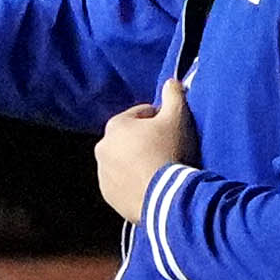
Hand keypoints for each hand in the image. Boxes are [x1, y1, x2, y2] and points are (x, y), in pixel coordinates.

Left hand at [95, 79, 193, 222]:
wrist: (164, 198)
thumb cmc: (169, 152)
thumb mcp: (177, 118)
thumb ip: (173, 95)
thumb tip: (171, 81)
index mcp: (115, 125)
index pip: (142, 115)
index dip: (160, 120)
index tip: (172, 131)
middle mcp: (102, 147)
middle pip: (130, 139)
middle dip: (146, 141)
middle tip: (167, 151)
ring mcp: (103, 173)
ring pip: (124, 161)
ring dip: (138, 162)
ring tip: (159, 170)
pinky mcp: (108, 195)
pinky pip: (123, 183)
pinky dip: (133, 182)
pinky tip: (151, 185)